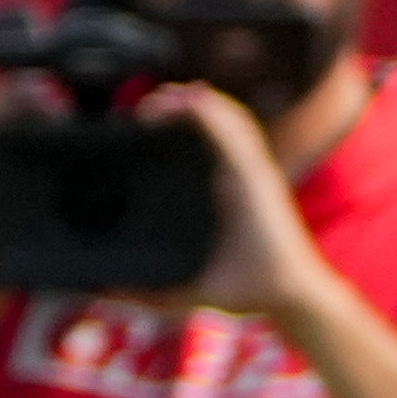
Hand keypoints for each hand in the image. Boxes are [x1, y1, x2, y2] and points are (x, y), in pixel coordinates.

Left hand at [134, 81, 336, 322]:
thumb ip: (149, 289)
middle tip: (144, 108)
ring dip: (194, 102)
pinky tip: (192, 98)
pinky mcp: (257, 177)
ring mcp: (251, 174)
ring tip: (163, 97)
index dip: (174, 127)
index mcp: (227, 194)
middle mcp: (240, 177)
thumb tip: (106, 289)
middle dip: (178, 108)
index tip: (141, 124)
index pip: (202, 146)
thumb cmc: (249, 292)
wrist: (290, 300)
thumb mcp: (187, 288)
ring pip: (225, 121)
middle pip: (212, 125)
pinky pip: (236, 133)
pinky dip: (215, 112)